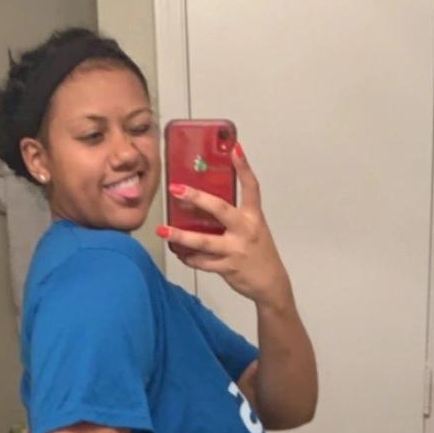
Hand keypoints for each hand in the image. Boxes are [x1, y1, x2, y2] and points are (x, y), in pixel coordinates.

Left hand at [157, 144, 291, 308]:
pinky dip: (188, 257)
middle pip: (220, 209)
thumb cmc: (259, 252)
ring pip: (204, 241)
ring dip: (181, 236)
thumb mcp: (253, 228)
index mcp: (253, 217)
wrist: (271, 283)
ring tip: (162, 230)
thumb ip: (234, 216)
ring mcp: (236, 249)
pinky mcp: (228, 267)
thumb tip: (205, 203)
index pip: (251, 187)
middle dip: (196, 198)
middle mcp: (246, 230)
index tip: (235, 148)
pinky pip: (202, 262)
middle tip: (176, 189)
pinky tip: (179, 252)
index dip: (244, 167)